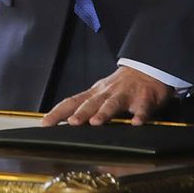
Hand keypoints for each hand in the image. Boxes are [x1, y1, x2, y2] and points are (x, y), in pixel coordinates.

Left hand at [42, 66, 173, 125]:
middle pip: (91, 103)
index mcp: (95, 94)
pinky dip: (140, 115)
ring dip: (104, 112)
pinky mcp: (145, 99)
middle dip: (81, 113)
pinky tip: (136, 123)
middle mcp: (107, 93)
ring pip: (113, 104)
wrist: (147, 69)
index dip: (58, 112)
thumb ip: (86, 107)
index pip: (72, 102)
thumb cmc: (121, 86)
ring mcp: (126, 95)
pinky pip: (142, 108)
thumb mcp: (100, 94)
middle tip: (72, 122)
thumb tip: (66, 122)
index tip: (45, 123)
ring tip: (96, 122)